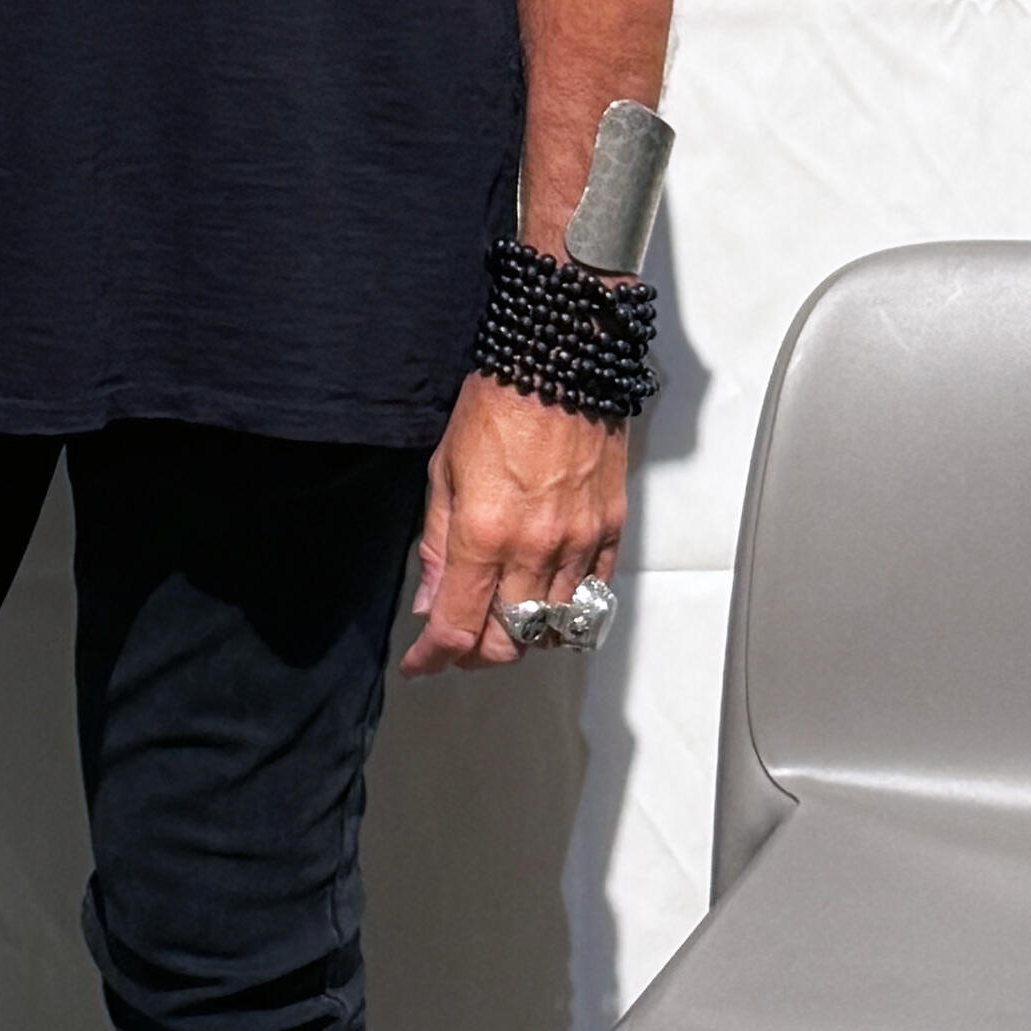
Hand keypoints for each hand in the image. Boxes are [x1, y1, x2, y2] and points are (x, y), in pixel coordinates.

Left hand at [400, 373, 624, 677]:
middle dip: (475, 655)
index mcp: (484, 534)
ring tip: (499, 623)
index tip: (420, 664)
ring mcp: (579, 543)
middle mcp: (535, 548)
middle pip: (507, 641)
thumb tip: (431, 603)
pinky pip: (592, 598)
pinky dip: (567, 615)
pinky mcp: (610, 532)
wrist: (559, 365)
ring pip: (553, 628)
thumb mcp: (443, 472)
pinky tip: (546, 607)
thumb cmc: (496, 406)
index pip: (457, 627)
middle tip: (456, 645)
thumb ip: (437, 546)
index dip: (433, 658)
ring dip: (521, 637)